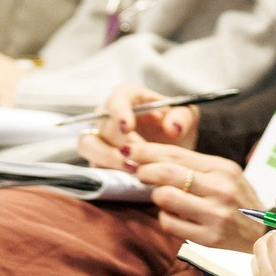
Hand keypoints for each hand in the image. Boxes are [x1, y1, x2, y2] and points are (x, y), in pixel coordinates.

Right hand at [77, 83, 200, 168]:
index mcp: (127, 97)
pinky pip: (93, 165)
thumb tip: (173, 127)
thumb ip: (183, 117)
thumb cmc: (176, 126)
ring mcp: (99, 137)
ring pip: (89, 145)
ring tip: (131, 169)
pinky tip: (126, 179)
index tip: (127, 127)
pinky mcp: (97, 158)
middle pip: (103, 126)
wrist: (172, 151)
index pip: (117, 100)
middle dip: (119, 142)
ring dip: (107, 158)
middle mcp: (107, 115)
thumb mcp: (187, 117)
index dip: (120, 113)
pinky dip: (108, 172)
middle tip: (135, 156)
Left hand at [119, 142, 264, 249]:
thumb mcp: (225, 175)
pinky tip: (174, 215)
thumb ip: (193, 167)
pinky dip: (165, 217)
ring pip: (165, 198)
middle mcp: (221, 189)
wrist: (263, 233)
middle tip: (139, 174)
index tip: (129, 151)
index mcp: (223, 169)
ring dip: (157, 196)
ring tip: (163, 196)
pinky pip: (169, 223)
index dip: (148, 151)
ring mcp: (215, 214)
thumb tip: (150, 160)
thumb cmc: (237, 201)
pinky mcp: (209, 238)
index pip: (177, 154)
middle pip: (167, 173)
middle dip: (145, 171)